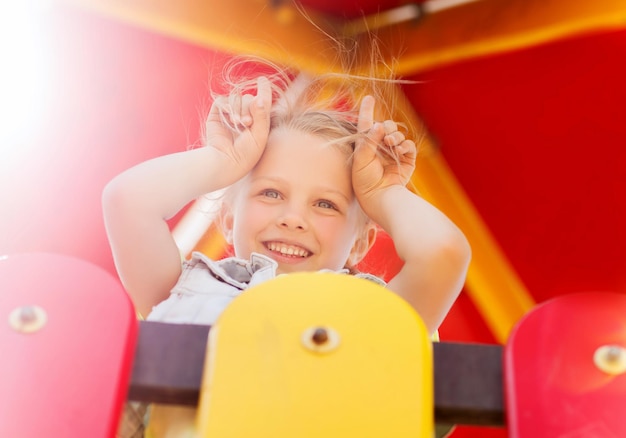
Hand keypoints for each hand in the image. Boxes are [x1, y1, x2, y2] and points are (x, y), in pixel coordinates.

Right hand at [204, 76, 271, 179]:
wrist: (226, 161)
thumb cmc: (247, 153)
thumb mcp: (260, 135)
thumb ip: (262, 116)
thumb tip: (259, 97)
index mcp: (258, 122)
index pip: (262, 102)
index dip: (263, 90)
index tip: (262, 80)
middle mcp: (245, 116)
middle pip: (249, 98)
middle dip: (250, 107)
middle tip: (247, 122)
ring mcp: (230, 115)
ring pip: (237, 98)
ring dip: (239, 108)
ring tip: (239, 123)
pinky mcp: (217, 114)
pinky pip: (223, 100)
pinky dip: (228, 106)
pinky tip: (231, 119)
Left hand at [352, 95, 416, 210]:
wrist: (379, 197)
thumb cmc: (364, 181)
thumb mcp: (361, 158)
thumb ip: (369, 140)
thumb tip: (379, 124)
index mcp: (365, 145)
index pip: (366, 124)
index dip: (367, 110)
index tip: (369, 98)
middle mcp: (380, 148)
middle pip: (386, 126)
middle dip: (387, 127)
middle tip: (385, 136)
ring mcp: (394, 153)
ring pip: (398, 134)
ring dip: (395, 136)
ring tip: (391, 144)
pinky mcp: (406, 160)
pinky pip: (408, 146)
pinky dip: (405, 145)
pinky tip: (399, 151)